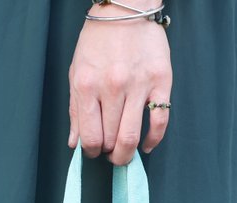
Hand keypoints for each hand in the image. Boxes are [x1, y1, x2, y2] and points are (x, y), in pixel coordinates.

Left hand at [68, 2, 172, 164]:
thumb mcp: (77, 74)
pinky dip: (152, 140)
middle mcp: (113, 87)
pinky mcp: (161, 82)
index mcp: (88, 86)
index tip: (94, 151)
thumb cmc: (98, 42)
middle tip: (108, 151)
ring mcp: (139, 85)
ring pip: (132, 137)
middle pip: (110, 140)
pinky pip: (159, 122)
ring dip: (126, 153)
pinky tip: (145, 145)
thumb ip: (75, 110)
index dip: (91, 152)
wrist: (126, 10)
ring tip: (123, 153)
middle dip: (108, 152)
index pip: (90, 137)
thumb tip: (75, 143)